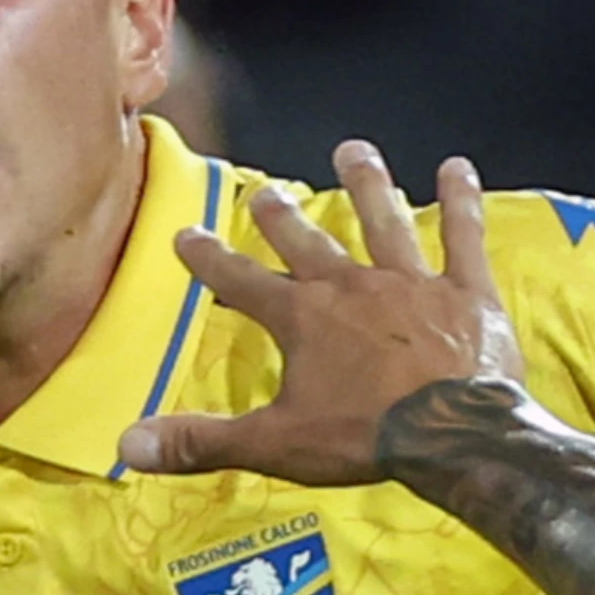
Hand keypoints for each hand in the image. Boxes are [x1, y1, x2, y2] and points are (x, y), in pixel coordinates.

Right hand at [118, 141, 523, 484]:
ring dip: (366, 185)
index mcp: (302, 317)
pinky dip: (461, 202)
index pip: (241, 281)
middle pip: (307, 242)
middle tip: (265, 191)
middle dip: (281, 216)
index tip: (185, 235)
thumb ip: (202, 440)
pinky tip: (457, 167)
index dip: (209, 259)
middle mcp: (351, 285)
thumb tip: (128, 444)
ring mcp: (411, 282)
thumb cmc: (364, 436)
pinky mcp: (466, 291)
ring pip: (383, 221)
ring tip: (352, 151)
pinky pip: (462, 237)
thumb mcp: (274, 443)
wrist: (458, 434)